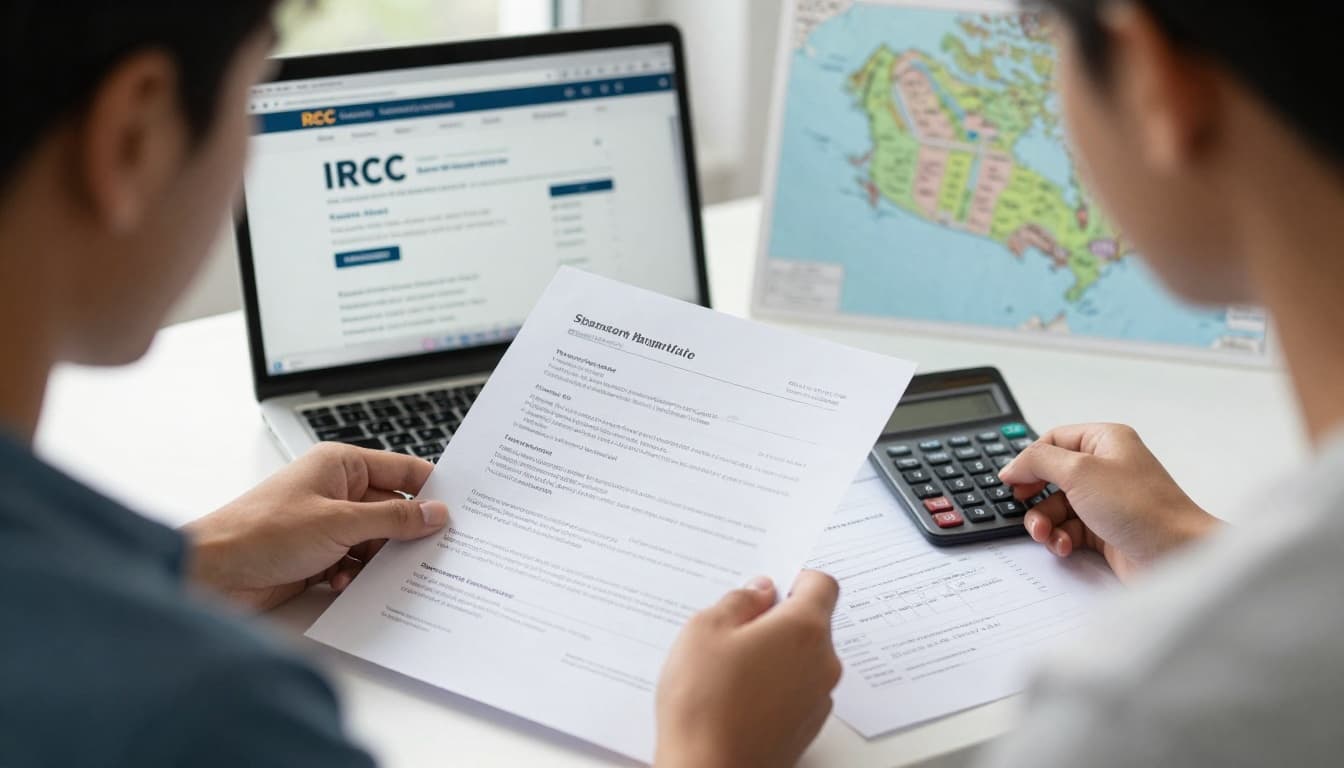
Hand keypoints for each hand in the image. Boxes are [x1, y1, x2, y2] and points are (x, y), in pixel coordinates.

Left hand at [184, 442, 447, 610]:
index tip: (460, 509)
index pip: (403, 468)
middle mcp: (336, 492)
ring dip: (378, 561)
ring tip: (378, 572)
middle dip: (407, 533)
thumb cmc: (259, 533)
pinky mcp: (317, 557)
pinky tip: (343, 583)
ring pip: (377, 542)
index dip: (432, 487)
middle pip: (393, 509)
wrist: (211, 574)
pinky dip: (356, 577)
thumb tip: (435, 512)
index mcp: (341, 466)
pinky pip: (356, 566)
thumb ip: (394, 517)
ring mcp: (327, 526)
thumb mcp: (339, 522)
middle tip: (430, 552)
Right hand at [654, 571, 841, 767]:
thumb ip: (739, 601)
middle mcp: (823, 664)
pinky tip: (735, 698)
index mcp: (804, 630)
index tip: (766, 588)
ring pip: (801, 660)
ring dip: (773, 656)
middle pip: (811, 624)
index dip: (794, 579)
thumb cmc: (704, 704)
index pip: (822, 585)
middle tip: (731, 631)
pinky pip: (794, 692)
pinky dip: (772, 687)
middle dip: (775, 621)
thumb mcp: (705, 630)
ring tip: (726, 670)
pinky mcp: (804, 728)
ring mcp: (817, 700)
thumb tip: (759, 592)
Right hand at [998, 423, 1218, 580]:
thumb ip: (1039, 461)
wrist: (1177, 556)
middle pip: (1051, 476)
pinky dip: (1060, 539)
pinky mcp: (1105, 530)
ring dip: (1044, 521)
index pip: (1054, 440)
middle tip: (1024, 505)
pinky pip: (1068, 530)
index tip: (1012, 479)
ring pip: (1056, 507)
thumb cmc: (1142, 508)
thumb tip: (1013, 464)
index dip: (1030, 459)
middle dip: (1035, 496)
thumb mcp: (1080, 471)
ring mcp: (1106, 501)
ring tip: (1045, 533)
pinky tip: (1064, 545)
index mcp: (1105, 441)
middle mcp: (1106, 468)